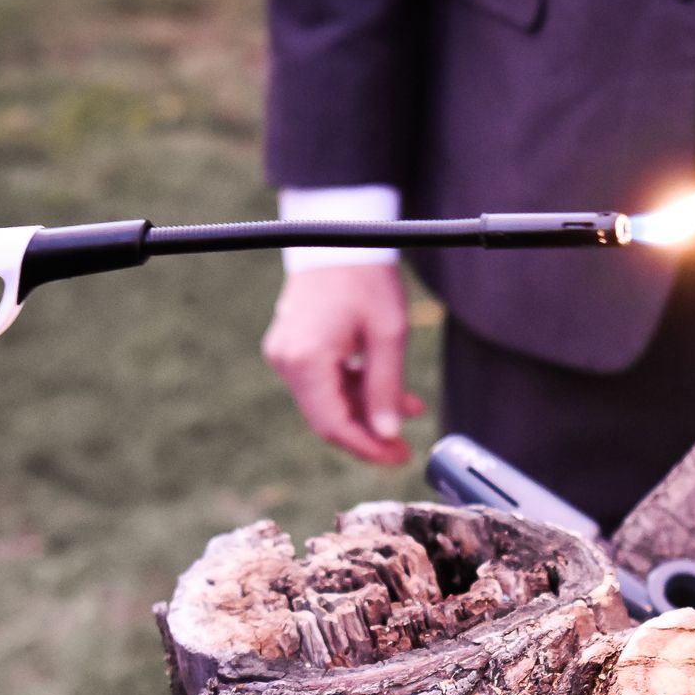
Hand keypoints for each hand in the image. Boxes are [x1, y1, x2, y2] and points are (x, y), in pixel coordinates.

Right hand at [262, 264, 425, 464]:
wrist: (341, 238)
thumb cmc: (366, 278)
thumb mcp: (388, 334)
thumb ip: (386, 387)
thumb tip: (386, 433)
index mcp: (305, 359)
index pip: (332, 425)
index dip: (366, 447)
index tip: (397, 457)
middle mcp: (286, 360)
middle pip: (327, 418)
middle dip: (368, 433)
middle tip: (404, 446)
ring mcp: (285, 353)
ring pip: (327, 402)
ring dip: (366, 409)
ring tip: (409, 408)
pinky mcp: (292, 347)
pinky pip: (322, 382)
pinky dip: (353, 389)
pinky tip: (386, 390)